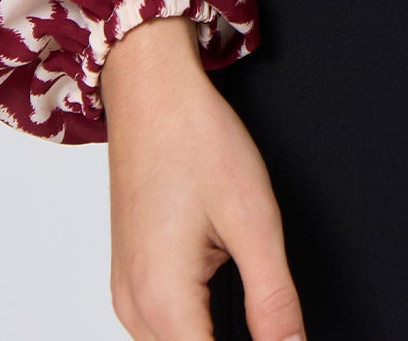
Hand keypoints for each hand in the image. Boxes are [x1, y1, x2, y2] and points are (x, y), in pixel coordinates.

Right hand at [102, 15, 303, 340]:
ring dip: (211, 335)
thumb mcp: (254, 219)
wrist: (150, 92)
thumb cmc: (193, 139)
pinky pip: (161, 329)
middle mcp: (134, 307)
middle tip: (273, 319)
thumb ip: (275, 299)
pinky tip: (225, 304)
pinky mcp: (130, 280)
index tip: (280, 336)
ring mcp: (127, 295)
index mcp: (163, 300)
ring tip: (252, 305)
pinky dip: (195, 327)